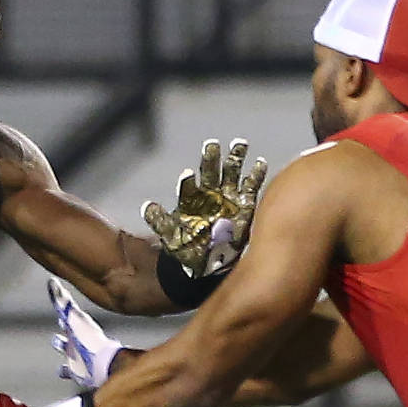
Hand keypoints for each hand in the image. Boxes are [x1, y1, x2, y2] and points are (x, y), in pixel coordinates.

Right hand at [49, 278, 122, 390]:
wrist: (103, 364)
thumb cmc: (88, 339)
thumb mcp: (73, 317)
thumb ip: (61, 301)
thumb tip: (53, 280)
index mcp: (76, 325)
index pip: (65, 310)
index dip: (60, 302)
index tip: (56, 291)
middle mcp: (76, 338)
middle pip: (68, 328)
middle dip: (64, 323)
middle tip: (61, 319)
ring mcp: (76, 354)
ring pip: (67, 348)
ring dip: (62, 345)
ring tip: (57, 341)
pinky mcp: (76, 370)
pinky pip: (67, 370)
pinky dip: (64, 370)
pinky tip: (61, 370)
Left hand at [142, 138, 266, 276]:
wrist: (209, 262)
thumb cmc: (188, 247)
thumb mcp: (171, 236)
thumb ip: (160, 221)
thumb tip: (147, 207)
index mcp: (192, 198)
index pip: (189, 186)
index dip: (188, 181)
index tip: (188, 175)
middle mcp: (210, 192)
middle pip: (211, 170)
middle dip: (211, 158)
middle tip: (212, 145)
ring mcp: (228, 196)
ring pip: (232, 171)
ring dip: (235, 157)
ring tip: (239, 144)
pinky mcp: (245, 204)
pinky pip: (251, 186)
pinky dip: (256, 174)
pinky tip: (260, 163)